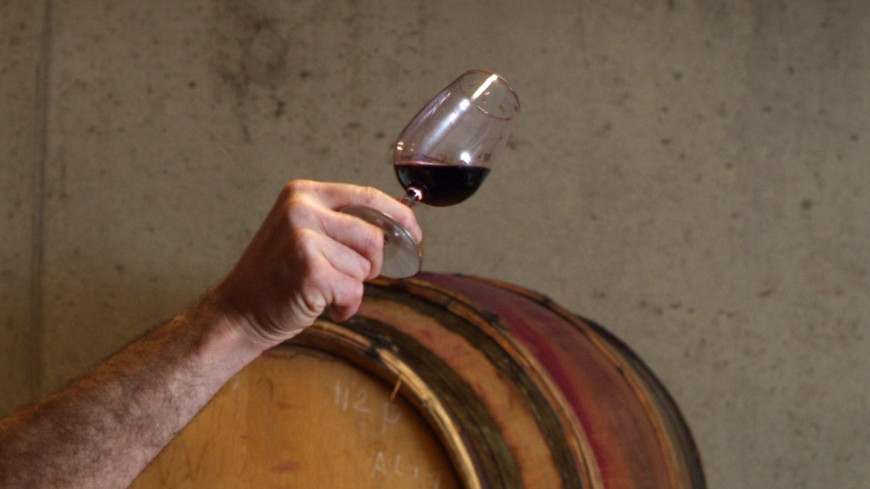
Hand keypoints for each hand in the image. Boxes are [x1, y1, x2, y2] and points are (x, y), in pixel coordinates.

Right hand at [208, 180, 421, 348]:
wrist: (238, 313)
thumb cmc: (277, 277)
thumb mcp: (304, 233)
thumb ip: (343, 223)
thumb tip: (398, 226)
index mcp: (303, 193)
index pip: (369, 195)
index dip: (400, 216)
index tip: (414, 234)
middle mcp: (302, 209)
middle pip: (374, 236)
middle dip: (371, 265)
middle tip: (346, 278)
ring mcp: (304, 239)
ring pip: (366, 267)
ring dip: (353, 288)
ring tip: (323, 291)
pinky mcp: (310, 270)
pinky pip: (354, 291)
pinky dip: (346, 307)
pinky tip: (322, 306)